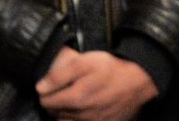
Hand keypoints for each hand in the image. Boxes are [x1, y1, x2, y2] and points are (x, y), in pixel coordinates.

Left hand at [36, 48, 156, 120]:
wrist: (138, 81)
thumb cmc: (110, 69)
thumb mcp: (83, 62)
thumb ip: (58, 75)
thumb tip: (40, 88)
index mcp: (77, 99)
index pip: (46, 102)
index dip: (43, 93)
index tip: (46, 86)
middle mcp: (84, 115)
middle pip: (55, 114)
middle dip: (52, 103)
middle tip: (56, 91)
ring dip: (62, 113)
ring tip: (67, 100)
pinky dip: (76, 119)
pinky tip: (79, 109)